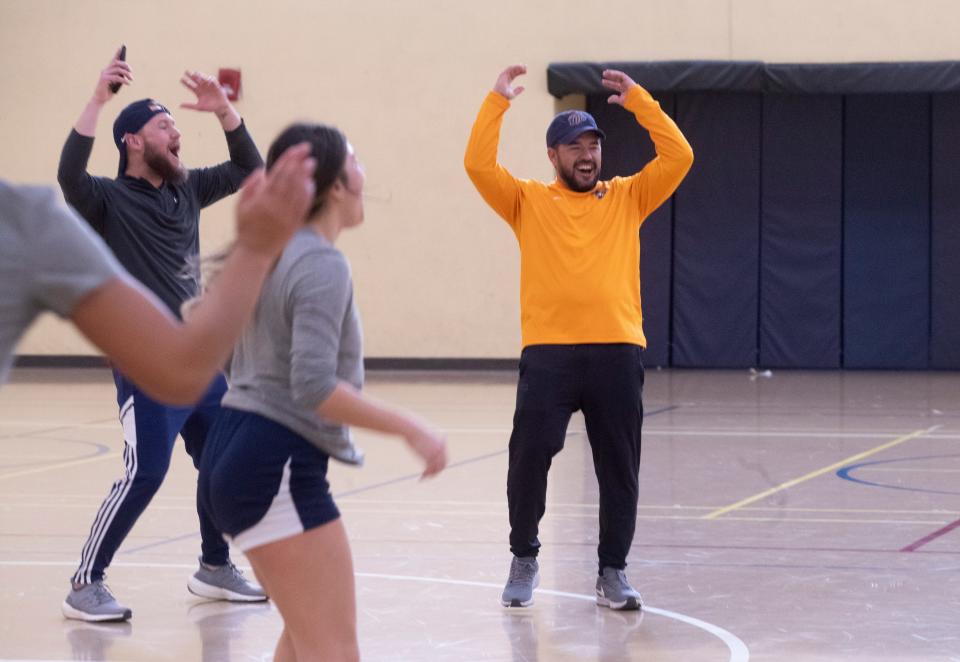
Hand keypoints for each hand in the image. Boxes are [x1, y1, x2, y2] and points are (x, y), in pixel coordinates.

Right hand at [91, 47, 131, 104]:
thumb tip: (127, 74)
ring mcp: (104, 74)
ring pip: (118, 70)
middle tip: (131, 72)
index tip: (121, 47)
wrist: (100, 99)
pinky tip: (128, 83)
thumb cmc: (108, 91)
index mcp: (108, 70)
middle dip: (126, 66)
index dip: (117, 53)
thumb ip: (120, 77)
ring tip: (131, 79)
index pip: (113, 60)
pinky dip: (124, 80)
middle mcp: (105, 70)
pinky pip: (117, 77)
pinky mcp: (104, 79)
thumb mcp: (116, 83)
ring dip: (127, 74)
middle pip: (117, 63)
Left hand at [179, 70, 229, 113]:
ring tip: (196, 74)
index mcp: (197, 91)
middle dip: (191, 75)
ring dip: (199, 75)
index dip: (185, 82)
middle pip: (195, 79)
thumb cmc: (209, 108)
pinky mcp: (215, 85)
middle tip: (186, 71)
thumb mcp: (198, 107)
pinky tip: (207, 80)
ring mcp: (208, 85)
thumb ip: (189, 105)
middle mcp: (202, 87)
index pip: (190, 85)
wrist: (220, 108)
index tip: (181, 79)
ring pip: (202, 78)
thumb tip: (179, 105)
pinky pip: (212, 79)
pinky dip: (209, 79)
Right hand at [234, 143, 315, 257]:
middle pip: (290, 179)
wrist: (256, 251)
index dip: (288, 159)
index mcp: (262, 198)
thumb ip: (250, 187)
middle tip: (308, 150)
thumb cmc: (246, 226)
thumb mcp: (241, 205)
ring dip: (305, 175)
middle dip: (299, 162)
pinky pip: (303, 205)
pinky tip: (310, 183)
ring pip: (298, 191)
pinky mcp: (294, 223)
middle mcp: (275, 205)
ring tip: (311, 163)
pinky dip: (307, 193)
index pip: (278, 173)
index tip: (296, 148)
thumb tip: (261, 170)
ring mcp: (286, 214)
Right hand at [404, 424, 447, 478]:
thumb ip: (428, 438)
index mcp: (442, 442)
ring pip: (436, 468)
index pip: (445, 457)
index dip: (440, 464)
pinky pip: (429, 470)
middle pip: (443, 464)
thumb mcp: (425, 433)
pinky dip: (426, 475)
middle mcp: (441, 448)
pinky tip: (421, 478)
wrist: (411, 428)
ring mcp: (435, 453)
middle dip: (437, 471)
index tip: (433, 467)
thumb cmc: (415, 428)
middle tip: (430, 475)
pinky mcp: (428, 457)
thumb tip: (427, 442)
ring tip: (424, 477)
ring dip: (431, 475)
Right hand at [494, 65, 526, 100]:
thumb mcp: (513, 94)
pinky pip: (510, 68)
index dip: (520, 72)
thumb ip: (518, 91)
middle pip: (513, 70)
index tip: (525, 72)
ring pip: (512, 68)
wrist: (500, 96)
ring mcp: (504, 75)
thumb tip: (523, 87)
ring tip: (524, 67)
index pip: (515, 74)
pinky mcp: (503, 74)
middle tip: (526, 68)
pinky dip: (515, 67)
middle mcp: (506, 77)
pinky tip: (520, 67)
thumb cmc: (505, 96)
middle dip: (520, 68)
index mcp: (508, 81)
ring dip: (518, 67)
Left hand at [601, 69, 636, 106]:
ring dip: (612, 74)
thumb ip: (615, 99)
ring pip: (618, 76)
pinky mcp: (629, 80)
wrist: (638, 101)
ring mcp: (627, 82)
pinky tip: (609, 73)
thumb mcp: (621, 101)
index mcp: (624, 90)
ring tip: (604, 73)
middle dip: (610, 77)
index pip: (615, 85)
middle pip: (617, 80)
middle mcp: (626, 85)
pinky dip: (615, 74)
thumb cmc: (631, 102)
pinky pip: (621, 75)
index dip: (609, 83)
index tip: (603, 82)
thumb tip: (608, 100)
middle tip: (603, 75)